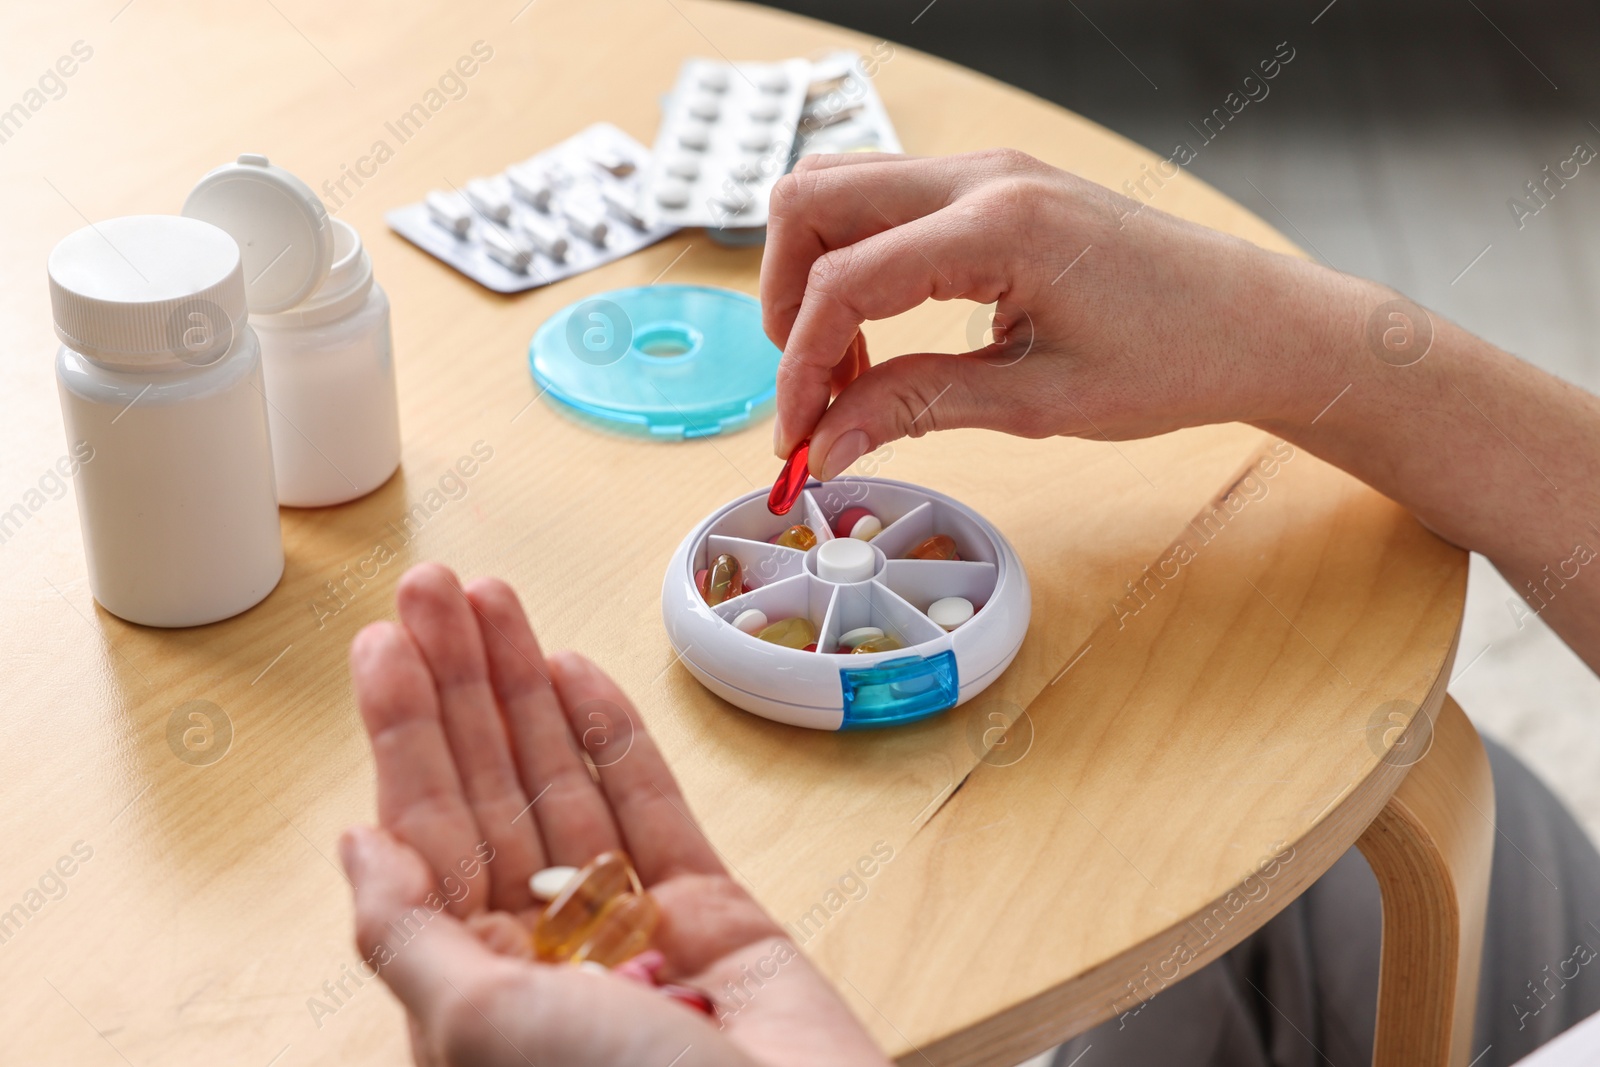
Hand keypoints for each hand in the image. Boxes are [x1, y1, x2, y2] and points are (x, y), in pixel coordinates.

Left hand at [342, 562, 888, 1066]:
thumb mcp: (479, 1029)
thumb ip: (408, 934)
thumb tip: (352, 846)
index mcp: (476, 985)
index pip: (425, 830)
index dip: (404, 730)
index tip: (386, 642)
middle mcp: (543, 951)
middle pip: (490, 788)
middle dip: (461, 684)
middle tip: (440, 587)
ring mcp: (629, 926)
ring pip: (566, 783)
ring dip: (528, 688)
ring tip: (498, 601)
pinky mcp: (711, 910)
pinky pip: (652, 806)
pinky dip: (617, 736)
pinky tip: (576, 673)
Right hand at [761, 149, 1355, 475]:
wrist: (1256, 323)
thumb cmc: (1176, 356)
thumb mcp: (1039, 400)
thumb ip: (919, 407)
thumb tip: (828, 440)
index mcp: (1001, 226)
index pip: (844, 281)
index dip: (801, 366)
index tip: (798, 436)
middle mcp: (984, 176)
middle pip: (811, 200)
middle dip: (783, 299)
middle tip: (811, 388)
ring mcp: (987, 171)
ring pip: (838, 189)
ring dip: (815, 275)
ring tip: (850, 366)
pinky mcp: (993, 187)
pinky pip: (885, 203)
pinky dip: (856, 263)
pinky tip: (885, 335)